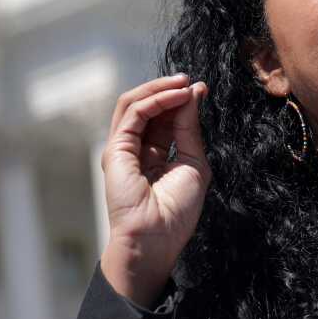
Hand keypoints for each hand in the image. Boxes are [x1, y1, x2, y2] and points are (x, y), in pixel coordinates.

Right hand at [100, 75, 211, 306]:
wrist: (157, 237)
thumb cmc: (177, 210)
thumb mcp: (193, 162)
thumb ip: (189, 129)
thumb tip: (194, 93)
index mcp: (154, 155)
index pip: (165, 119)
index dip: (182, 101)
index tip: (201, 89)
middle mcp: (136, 149)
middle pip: (149, 108)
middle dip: (170, 90)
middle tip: (190, 81)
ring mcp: (123, 148)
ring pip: (135, 104)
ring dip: (160, 88)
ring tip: (183, 82)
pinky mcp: (115, 149)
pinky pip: (134, 113)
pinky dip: (156, 99)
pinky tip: (177, 96)